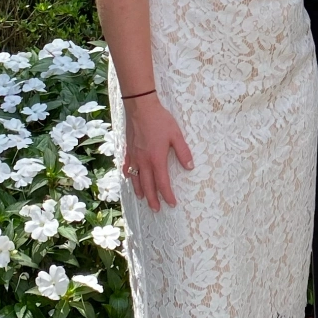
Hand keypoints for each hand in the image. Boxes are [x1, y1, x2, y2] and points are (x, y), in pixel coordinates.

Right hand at [121, 94, 192, 210]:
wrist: (140, 108)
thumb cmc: (160, 120)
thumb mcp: (177, 135)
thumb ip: (183, 152)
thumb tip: (190, 167)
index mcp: (156, 159)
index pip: (163, 183)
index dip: (167, 195)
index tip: (172, 204)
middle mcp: (144, 161)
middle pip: (148, 186)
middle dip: (153, 199)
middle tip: (156, 209)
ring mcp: (134, 156)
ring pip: (135, 179)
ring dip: (140, 190)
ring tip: (144, 199)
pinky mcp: (128, 150)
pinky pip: (127, 167)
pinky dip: (129, 175)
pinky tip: (129, 178)